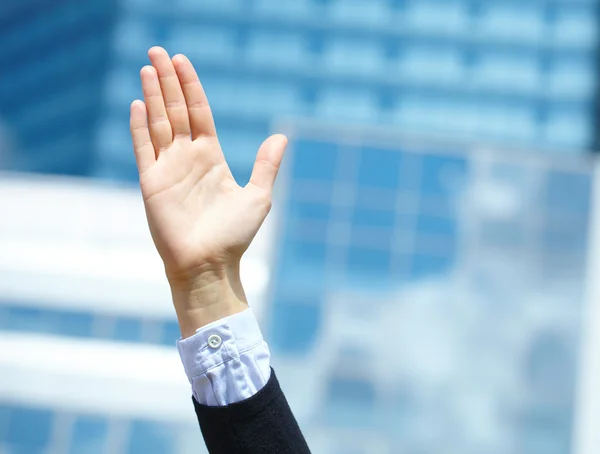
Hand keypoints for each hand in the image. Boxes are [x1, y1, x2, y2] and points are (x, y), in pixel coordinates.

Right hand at [129, 47, 286, 334]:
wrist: (210, 264)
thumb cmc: (234, 235)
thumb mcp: (258, 196)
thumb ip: (266, 165)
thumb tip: (282, 135)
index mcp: (211, 157)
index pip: (199, 113)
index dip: (191, 87)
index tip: (182, 61)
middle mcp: (188, 158)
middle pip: (176, 110)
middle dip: (168, 81)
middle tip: (157, 51)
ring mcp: (168, 169)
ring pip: (159, 123)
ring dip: (153, 95)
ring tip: (147, 66)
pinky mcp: (152, 183)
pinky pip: (144, 149)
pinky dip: (140, 127)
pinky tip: (139, 103)